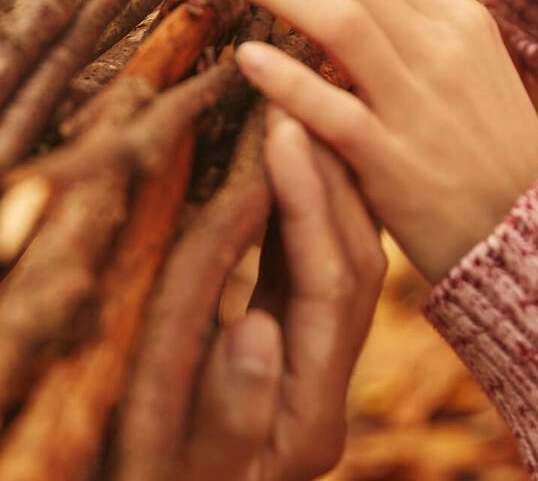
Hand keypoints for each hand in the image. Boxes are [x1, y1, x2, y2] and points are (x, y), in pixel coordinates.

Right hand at [180, 106, 385, 480]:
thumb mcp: (185, 466)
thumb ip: (228, 414)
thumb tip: (257, 331)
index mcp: (311, 416)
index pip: (330, 284)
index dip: (310, 203)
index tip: (285, 129)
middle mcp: (328, 377)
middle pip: (353, 254)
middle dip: (325, 169)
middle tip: (299, 95)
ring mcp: (315, 351)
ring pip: (342, 244)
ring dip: (320, 172)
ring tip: (296, 104)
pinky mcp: (289, 327)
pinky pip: (309, 248)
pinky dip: (299, 193)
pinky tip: (280, 149)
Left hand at [200, 0, 537, 282]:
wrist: (531, 230)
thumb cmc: (489, 140)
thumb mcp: (480, 58)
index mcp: (457, 17)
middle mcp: (440, 48)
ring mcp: (419, 105)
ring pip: (341, 23)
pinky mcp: (396, 165)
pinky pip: (336, 111)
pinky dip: (290, 81)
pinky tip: (247, 58)